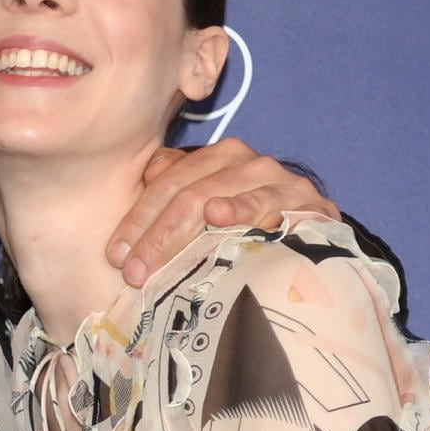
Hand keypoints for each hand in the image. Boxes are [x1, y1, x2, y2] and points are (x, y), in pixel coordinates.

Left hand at [109, 140, 337, 284]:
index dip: (137, 218)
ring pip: (215, 196)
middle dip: (154, 235)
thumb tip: (147, 176)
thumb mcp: (209, 210)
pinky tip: (217, 216)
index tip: (116, 254)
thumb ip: (177, 190)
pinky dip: (240, 208)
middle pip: (186, 193)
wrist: (313, 238)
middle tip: (133, 273)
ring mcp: (275, 178)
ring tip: (154, 260)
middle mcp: (244, 161)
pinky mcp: (304, 201)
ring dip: (179, 233)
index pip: (166, 183)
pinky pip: (264, 202)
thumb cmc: (251, 229)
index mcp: (217, 158)